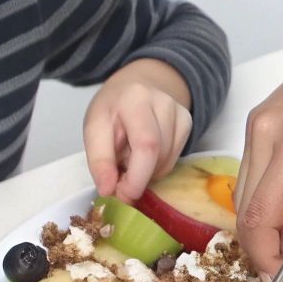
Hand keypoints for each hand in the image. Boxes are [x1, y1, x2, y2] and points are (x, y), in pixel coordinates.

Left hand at [84, 58, 193, 201]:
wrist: (136, 85)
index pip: (146, 145)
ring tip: (130, 159)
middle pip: (158, 155)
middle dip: (138, 178)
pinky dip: (157, 167)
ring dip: (146, 172)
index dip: (136, 178)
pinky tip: (145, 154)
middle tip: (120, 184)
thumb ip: (100, 160)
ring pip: (166, 161)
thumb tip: (109, 191)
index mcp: (135, 99)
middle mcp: (164, 102)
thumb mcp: (94, 128)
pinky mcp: (188, 122)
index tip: (119, 195)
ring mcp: (180, 112)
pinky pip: (174, 159)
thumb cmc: (112, 109)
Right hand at [235, 24, 282, 278]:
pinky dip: (263, 196)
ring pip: (243, 190)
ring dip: (262, 223)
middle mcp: (263, 131)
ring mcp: (256, 122)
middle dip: (262, 246)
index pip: (260, 216)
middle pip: (244, 207)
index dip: (267, 256)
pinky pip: (250, 168)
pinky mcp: (258, 117)